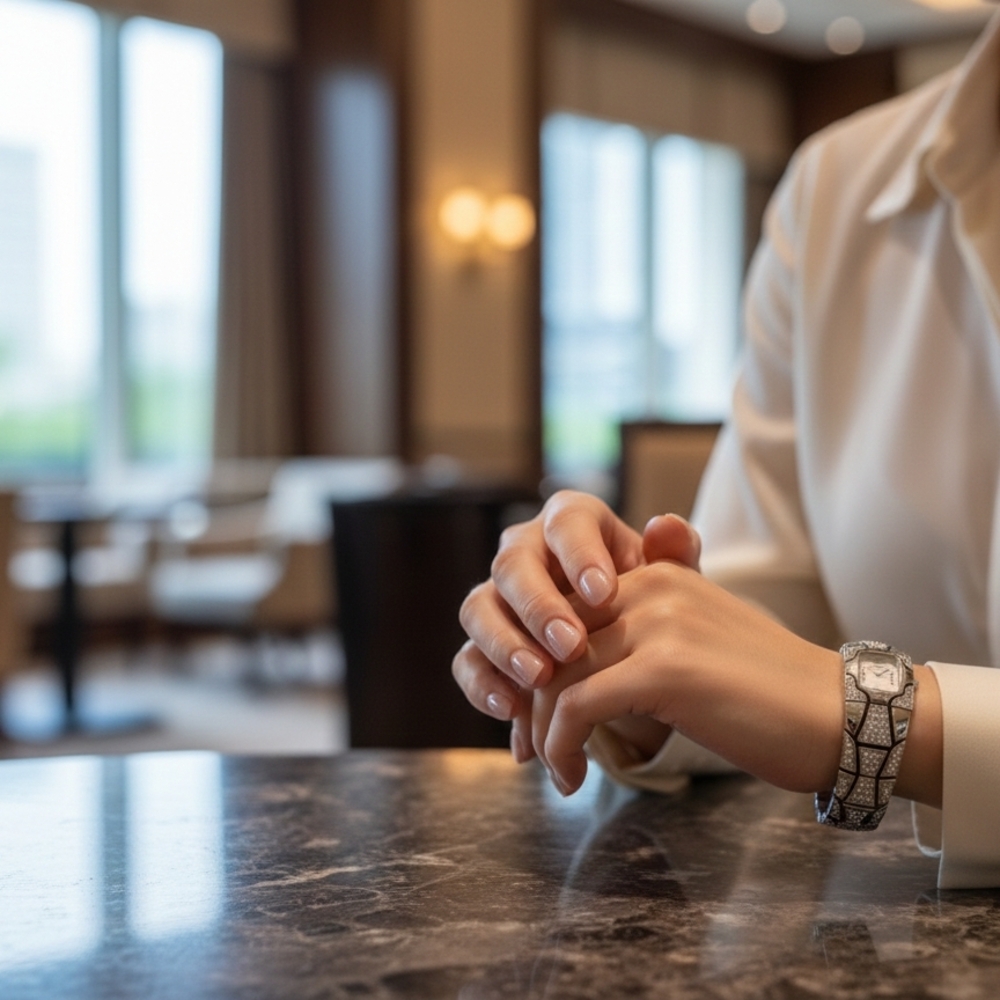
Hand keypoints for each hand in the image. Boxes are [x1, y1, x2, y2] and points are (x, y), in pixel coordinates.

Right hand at [452, 490, 700, 759]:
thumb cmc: (649, 607)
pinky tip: (511, 710)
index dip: (579, 554)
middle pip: (513, 564)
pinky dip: (484, 684)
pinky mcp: (482, 645)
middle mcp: (526, 552)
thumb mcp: (671, 586)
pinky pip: (467, 659)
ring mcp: (498, 599)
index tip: (604, 594)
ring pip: (479, 608)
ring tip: (540, 678)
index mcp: (573, 523)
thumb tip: (667, 524)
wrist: (631, 655)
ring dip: (505, 644)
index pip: (566, 521)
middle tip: (571, 646)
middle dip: (539, 606)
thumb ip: (676, 556)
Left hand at [529, 560, 843, 796]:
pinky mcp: (665, 668)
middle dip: (533, 704)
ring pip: (556, 676)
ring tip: (556, 772)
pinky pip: (577, 707)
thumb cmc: (771, 695)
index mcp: (658, 576)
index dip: (541, 671)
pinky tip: (571, 778)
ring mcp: (658, 624)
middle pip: (552, 644)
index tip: (540, 722)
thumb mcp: (696, 645)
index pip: (566, 616)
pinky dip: (561, 747)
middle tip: (535, 753)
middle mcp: (652, 587)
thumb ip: (641, 642)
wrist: (844, 715)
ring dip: (543, 733)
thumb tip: (576, 676)